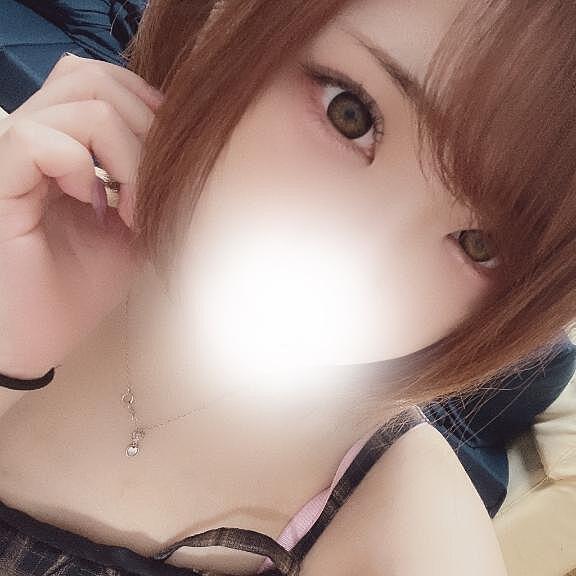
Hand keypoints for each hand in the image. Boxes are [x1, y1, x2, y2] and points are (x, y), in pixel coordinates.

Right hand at [0, 53, 162, 377]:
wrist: (42, 334)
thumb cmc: (82, 283)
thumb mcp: (134, 224)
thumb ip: (149, 177)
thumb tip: (183, 139)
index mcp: (63, 144)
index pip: (102, 80)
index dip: (147, 108)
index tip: (167, 165)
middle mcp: (34, 140)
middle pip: (93, 77)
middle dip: (144, 129)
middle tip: (151, 192)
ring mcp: (13, 158)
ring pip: (79, 101)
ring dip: (126, 154)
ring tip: (131, 208)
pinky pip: (38, 141)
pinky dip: (82, 168)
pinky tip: (94, 206)